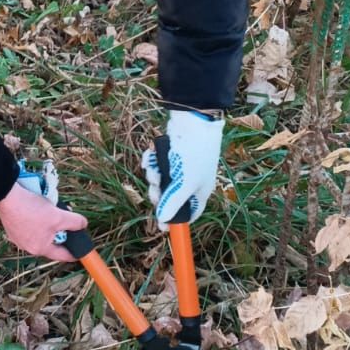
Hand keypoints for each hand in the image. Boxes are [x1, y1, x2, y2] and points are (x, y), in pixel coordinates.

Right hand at [0, 182, 86, 259]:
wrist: (7, 196)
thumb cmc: (31, 210)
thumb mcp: (59, 216)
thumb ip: (75, 223)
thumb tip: (83, 225)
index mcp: (40, 248)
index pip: (62, 255)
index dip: (74, 253)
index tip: (80, 253)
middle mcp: (28, 246)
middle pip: (51, 243)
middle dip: (60, 232)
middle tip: (66, 221)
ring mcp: (18, 237)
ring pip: (40, 233)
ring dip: (48, 224)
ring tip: (51, 211)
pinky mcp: (12, 227)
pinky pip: (30, 226)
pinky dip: (36, 219)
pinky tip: (37, 207)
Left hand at [141, 109, 223, 228]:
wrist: (192, 122)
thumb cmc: (195, 154)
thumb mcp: (185, 183)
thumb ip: (173, 203)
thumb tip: (163, 222)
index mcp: (199, 192)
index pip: (189, 213)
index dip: (175, 220)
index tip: (161, 227)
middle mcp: (190, 181)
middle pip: (169, 198)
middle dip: (158, 194)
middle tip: (154, 189)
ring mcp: (179, 168)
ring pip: (159, 181)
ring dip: (153, 176)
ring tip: (154, 169)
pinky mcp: (168, 155)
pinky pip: (154, 165)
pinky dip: (150, 162)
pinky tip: (150, 157)